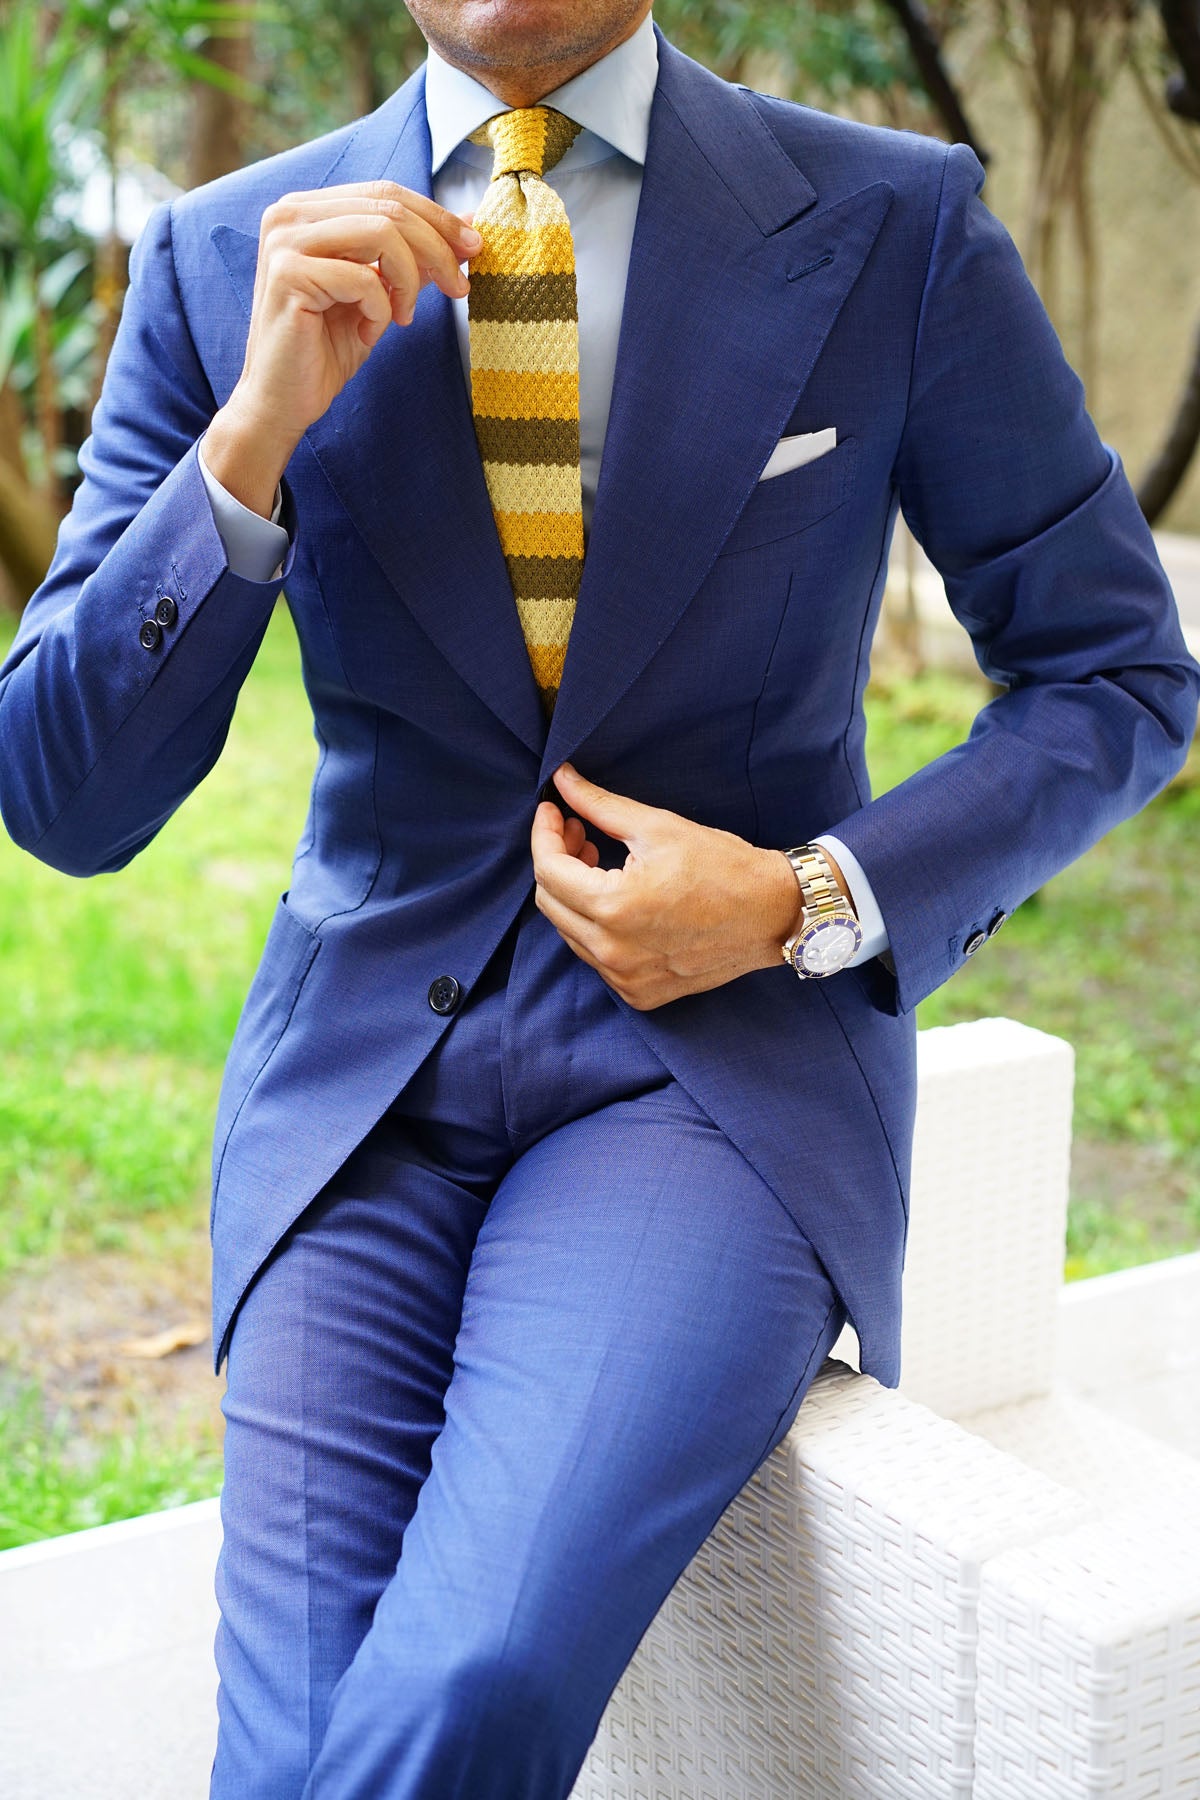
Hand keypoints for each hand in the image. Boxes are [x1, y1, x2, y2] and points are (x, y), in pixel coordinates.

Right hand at [202, 182, 481, 515]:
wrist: (282, 402)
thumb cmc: (326, 350)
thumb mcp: (380, 294)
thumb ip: (411, 255)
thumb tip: (466, 221)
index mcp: (308, 209)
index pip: (386, 192)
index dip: (436, 217)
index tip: (473, 248)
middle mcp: (289, 213)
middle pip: (389, 206)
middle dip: (437, 247)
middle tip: (460, 286)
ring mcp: (284, 241)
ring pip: (381, 231)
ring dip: (409, 278)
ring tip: (404, 317)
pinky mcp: (287, 275)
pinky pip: (363, 278)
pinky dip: (379, 309)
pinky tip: (367, 332)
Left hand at [530, 764, 803, 1009]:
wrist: (773, 914)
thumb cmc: (723, 866)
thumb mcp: (658, 827)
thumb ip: (599, 805)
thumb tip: (561, 781)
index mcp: (614, 908)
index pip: (548, 870)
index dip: (544, 834)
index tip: (553, 811)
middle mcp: (613, 953)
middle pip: (550, 903)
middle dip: (557, 861)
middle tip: (581, 832)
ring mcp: (626, 979)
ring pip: (571, 933)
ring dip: (576, 895)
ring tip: (603, 862)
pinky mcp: (640, 994)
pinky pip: (597, 958)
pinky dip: (598, 927)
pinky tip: (623, 901)